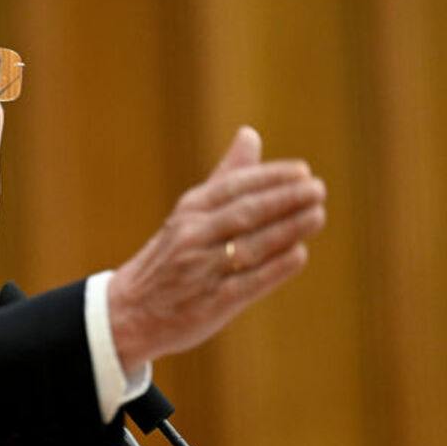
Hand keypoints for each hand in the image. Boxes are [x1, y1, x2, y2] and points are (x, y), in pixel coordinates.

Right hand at [108, 126, 325, 371]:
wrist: (129, 311)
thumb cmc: (170, 257)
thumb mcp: (189, 213)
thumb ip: (225, 177)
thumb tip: (250, 134)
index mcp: (190, 210)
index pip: (234, 187)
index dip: (269, 178)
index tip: (302, 172)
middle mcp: (193, 236)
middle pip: (245, 213)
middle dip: (284, 200)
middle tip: (318, 189)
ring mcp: (200, 270)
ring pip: (250, 246)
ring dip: (286, 230)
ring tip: (317, 215)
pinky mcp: (210, 304)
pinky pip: (246, 284)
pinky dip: (274, 269)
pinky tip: (299, 255)